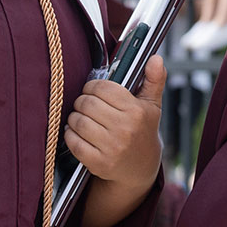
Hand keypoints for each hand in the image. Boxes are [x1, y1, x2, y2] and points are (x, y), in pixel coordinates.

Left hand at [66, 57, 164, 192]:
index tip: (92, 91)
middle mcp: (125, 129)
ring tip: (81, 118)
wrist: (140, 168)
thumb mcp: (152, 105)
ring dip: (74, 117)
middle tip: (85, 104)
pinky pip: (73, 142)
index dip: (92, 87)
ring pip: (77, 121)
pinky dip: (70, 135)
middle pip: (87, 103)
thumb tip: (156, 58)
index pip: (102, 88)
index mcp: (136, 112)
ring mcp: (111, 148)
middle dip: (82, 101)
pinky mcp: (99, 163)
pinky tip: (76, 132)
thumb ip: (154, 80)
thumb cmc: (143, 130)